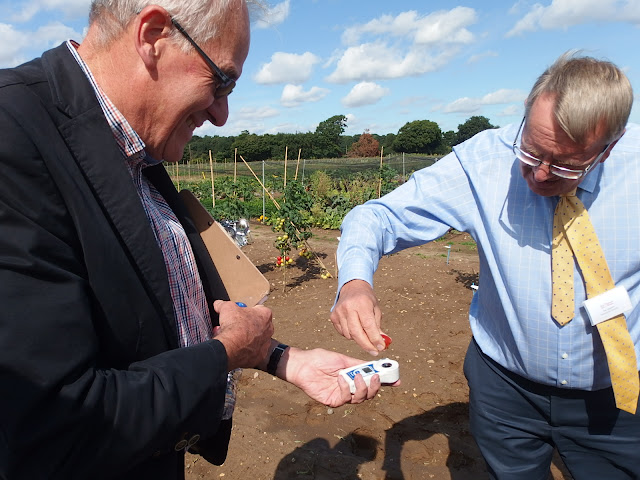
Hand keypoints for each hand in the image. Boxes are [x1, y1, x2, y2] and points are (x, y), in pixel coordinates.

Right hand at [212, 300, 273, 370]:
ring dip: (245, 338)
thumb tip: (218, 304)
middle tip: (234, 327)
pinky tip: (235, 349)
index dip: (247, 311)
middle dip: (246, 325)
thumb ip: (223, 304)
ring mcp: (265, 344)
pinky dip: (245, 351)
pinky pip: (253, 352)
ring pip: (255, 340)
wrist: (231, 348)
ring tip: (232, 338)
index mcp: (265, 315)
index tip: (239, 314)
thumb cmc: (234, 326)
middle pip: (258, 325)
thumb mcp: (226, 308)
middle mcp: (269, 329)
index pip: (258, 310)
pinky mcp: (260, 356)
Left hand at [279, 347, 399, 407]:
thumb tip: (376, 366)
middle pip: (369, 393)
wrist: (303, 364)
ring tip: (357, 377)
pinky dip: (346, 388)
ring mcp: (342, 395)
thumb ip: (359, 365)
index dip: (385, 382)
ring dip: (362, 387)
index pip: (372, 381)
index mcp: (354, 377)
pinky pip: (346, 398)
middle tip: (376, 377)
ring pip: (360, 398)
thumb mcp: (343, 360)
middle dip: (375, 386)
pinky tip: (341, 378)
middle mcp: (350, 388)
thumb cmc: (320, 359)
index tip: (397, 380)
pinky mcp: (333, 401)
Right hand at [330, 279, 384, 354]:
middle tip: (374, 351)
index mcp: (361, 303)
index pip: (368, 325)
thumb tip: (382, 343)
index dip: (375, 339)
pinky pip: (342, 333)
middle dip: (366, 345)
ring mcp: (339, 312)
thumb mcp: (376, 309)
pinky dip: (350, 335)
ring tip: (365, 335)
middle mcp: (348, 307)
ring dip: (358, 339)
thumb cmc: (366, 298)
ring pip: (349, 335)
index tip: (381, 347)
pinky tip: (355, 329)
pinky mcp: (333, 316)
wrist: (352, 287)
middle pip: (357, 333)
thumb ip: (378, 326)